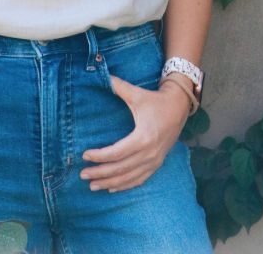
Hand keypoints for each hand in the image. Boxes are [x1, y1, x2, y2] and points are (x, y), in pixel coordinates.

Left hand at [80, 76, 189, 192]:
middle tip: (83, 175)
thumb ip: (119, 86)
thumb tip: (102, 75)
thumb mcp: (137, 94)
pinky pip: (139, 179)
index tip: (85, 155)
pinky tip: (112, 187)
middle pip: (120, 168)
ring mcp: (154, 161)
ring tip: (93, 186)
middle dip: (100, 173)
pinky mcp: (157, 164)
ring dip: (110, 182)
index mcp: (143, 137)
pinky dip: (125, 185)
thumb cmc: (156, 101)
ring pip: (129, 177)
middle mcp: (149, 153)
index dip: (99, 156)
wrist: (179, 107)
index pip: (116, 152)